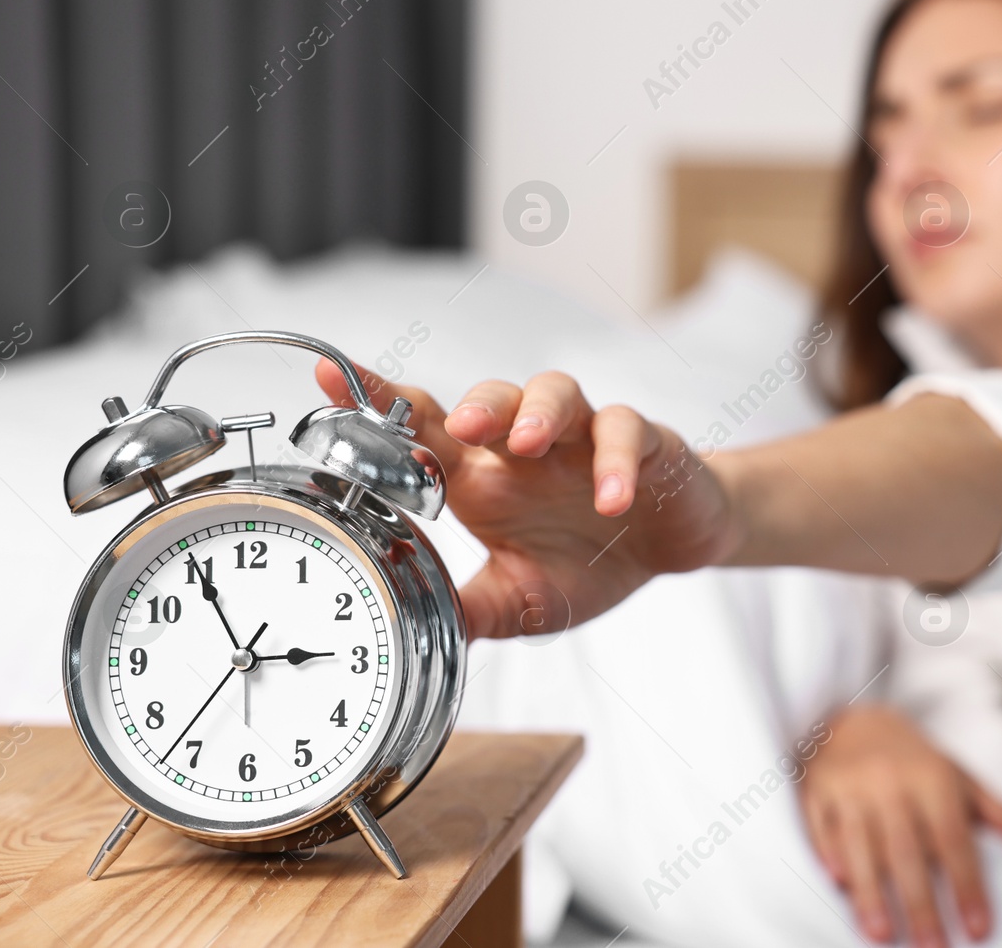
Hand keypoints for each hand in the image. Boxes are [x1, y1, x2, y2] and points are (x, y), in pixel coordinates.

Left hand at [315, 362, 741, 639]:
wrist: (672, 548)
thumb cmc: (590, 560)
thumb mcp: (523, 602)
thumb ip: (470, 609)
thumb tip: (406, 622)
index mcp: (487, 479)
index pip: (425, 430)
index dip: (380, 401)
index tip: (329, 380)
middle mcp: (528, 449)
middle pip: (493, 399)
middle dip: (474, 406)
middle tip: (460, 426)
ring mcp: (584, 438)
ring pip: (555, 392)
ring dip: (538, 412)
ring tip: (529, 443)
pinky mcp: (641, 441)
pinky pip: (626, 431)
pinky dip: (617, 461)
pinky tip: (612, 500)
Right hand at [799, 704, 1001, 947]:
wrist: (854, 720)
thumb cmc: (917, 763)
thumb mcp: (965, 782)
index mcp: (932, 780)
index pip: (953, 840)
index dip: (967, 885)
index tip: (979, 929)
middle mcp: (890, 783)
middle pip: (906, 851)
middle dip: (919, 903)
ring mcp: (849, 787)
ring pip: (860, 845)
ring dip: (870, 892)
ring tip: (882, 935)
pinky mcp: (816, 793)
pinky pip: (822, 829)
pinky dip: (829, 855)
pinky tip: (839, 886)